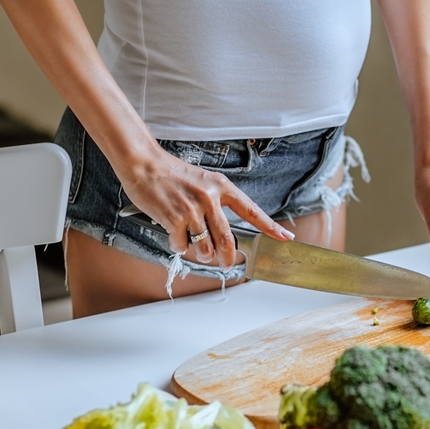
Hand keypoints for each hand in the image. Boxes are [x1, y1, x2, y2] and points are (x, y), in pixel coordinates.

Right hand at [118, 145, 292, 267]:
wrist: (144, 163)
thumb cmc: (171, 174)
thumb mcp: (202, 181)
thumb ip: (215, 202)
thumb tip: (221, 232)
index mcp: (221, 186)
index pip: (251, 210)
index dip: (270, 226)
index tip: (285, 236)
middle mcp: (210, 198)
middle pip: (227, 239)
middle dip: (228, 258)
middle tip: (227, 265)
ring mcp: (192, 209)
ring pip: (205, 247)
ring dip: (203, 255)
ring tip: (198, 250)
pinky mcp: (173, 218)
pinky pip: (182, 245)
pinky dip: (179, 247)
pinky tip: (175, 237)